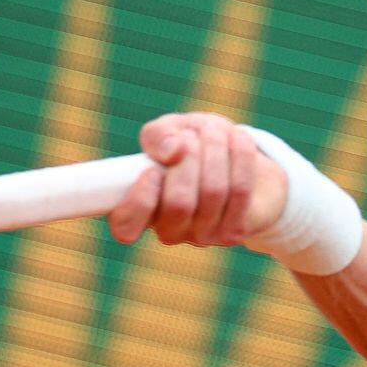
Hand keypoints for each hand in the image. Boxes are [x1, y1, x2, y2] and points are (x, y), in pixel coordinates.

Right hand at [107, 112, 288, 247]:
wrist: (239, 162)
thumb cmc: (194, 146)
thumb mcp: (170, 131)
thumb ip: (158, 135)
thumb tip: (170, 151)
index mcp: (139, 209)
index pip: (126, 226)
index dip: (138, 201)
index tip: (152, 171)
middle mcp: (168, 230)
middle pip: (179, 203)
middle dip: (189, 156)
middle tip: (191, 135)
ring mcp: (202, 235)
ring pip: (213, 191)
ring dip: (215, 148)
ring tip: (214, 130)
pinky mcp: (234, 231)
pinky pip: (240, 189)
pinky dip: (240, 155)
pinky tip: (237, 139)